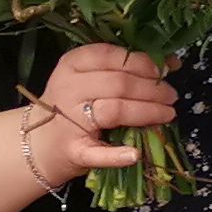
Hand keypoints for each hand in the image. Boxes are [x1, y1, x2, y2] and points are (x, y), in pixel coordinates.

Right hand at [30, 45, 176, 181]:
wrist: (39, 144)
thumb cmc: (74, 106)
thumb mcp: (92, 79)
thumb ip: (124, 69)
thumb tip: (170, 63)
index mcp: (71, 65)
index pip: (109, 56)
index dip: (141, 62)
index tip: (162, 70)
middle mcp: (67, 89)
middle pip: (118, 84)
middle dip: (152, 89)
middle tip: (171, 96)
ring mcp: (69, 121)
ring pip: (115, 111)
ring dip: (147, 112)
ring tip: (168, 114)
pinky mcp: (73, 151)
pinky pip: (97, 152)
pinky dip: (117, 155)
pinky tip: (135, 154)